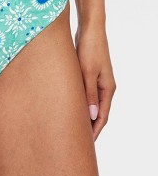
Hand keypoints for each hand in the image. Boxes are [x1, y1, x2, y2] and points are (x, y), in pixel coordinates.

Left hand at [75, 25, 116, 140]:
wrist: (90, 29)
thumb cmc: (89, 49)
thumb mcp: (87, 72)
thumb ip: (89, 94)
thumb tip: (93, 117)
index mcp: (107, 88)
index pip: (102, 116)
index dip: (94, 131)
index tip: (85, 146)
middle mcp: (104, 87)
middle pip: (98, 113)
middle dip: (89, 127)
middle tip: (76, 141)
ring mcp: (97, 81)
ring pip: (91, 104)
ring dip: (83, 116)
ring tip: (71, 128)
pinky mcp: (88, 75)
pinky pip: (85, 94)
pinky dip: (80, 103)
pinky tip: (69, 108)